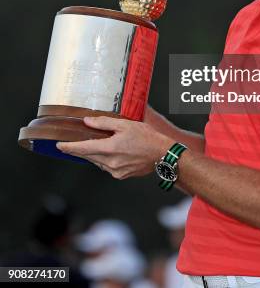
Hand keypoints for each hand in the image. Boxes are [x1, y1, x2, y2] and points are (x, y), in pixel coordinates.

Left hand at [56, 116, 173, 179]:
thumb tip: (88, 122)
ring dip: (93, 154)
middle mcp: (110, 162)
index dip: (69, 147)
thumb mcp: (125, 124)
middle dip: (79, 150)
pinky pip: (107, 167)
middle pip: (88, 156)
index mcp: (109, 148)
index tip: (59, 146)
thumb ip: (104, 123)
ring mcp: (115, 171)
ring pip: (97, 162)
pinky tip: (110, 152)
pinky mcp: (121, 175)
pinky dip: (104, 160)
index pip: (83, 148)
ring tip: (93, 145)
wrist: (162, 154)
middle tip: (70, 145)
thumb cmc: (146, 137)